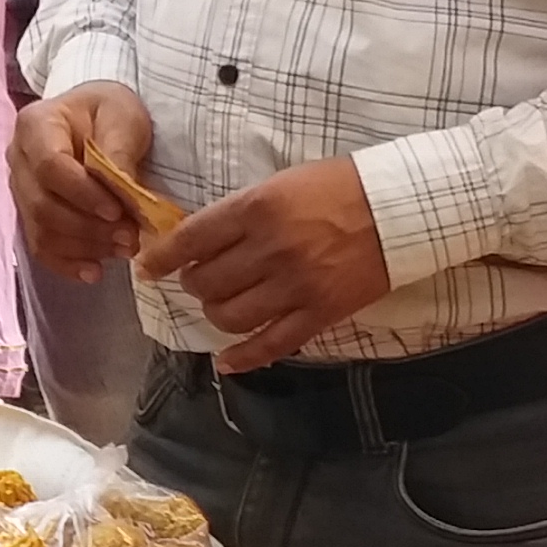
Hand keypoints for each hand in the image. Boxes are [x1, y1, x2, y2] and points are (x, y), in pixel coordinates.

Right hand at [13, 85, 156, 277]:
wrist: (98, 121)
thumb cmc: (109, 113)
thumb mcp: (123, 116)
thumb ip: (119, 148)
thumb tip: (120, 187)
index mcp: (35, 125)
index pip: (49, 166)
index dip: (82, 194)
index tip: (118, 210)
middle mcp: (18, 159)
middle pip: (42, 205)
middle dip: (88, 227)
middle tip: (130, 236)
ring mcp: (20, 191)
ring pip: (41, 230)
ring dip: (84, 247)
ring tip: (124, 248)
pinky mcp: (31, 216)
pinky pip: (40, 248)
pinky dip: (67, 263)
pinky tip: (95, 271)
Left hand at [147, 158, 392, 372]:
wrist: (399, 207)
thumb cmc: (338, 186)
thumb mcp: (280, 183)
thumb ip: (240, 213)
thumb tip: (198, 240)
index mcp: (256, 209)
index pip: (191, 239)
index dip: (162, 258)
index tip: (148, 267)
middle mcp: (270, 250)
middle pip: (206, 283)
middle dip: (193, 285)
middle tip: (199, 280)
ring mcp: (295, 286)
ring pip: (230, 317)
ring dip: (216, 315)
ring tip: (220, 306)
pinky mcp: (319, 313)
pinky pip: (271, 345)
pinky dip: (244, 358)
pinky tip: (226, 362)